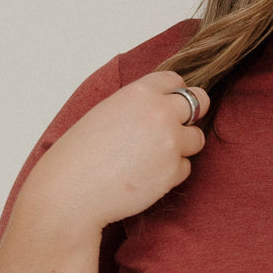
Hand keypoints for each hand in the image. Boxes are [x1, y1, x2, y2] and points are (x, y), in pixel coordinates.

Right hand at [0, 72, 209, 272]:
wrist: (71, 191)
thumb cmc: (80, 154)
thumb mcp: (107, 112)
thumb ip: (138, 106)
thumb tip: (165, 106)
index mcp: (140, 93)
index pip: (175, 80)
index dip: (174, 93)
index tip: (171, 104)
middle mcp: (161, 113)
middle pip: (200, 102)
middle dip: (192, 115)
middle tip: (176, 129)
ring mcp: (171, 142)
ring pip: (196, 138)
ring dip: (182, 147)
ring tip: (151, 157)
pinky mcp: (175, 171)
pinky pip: (185, 167)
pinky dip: (171, 173)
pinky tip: (145, 176)